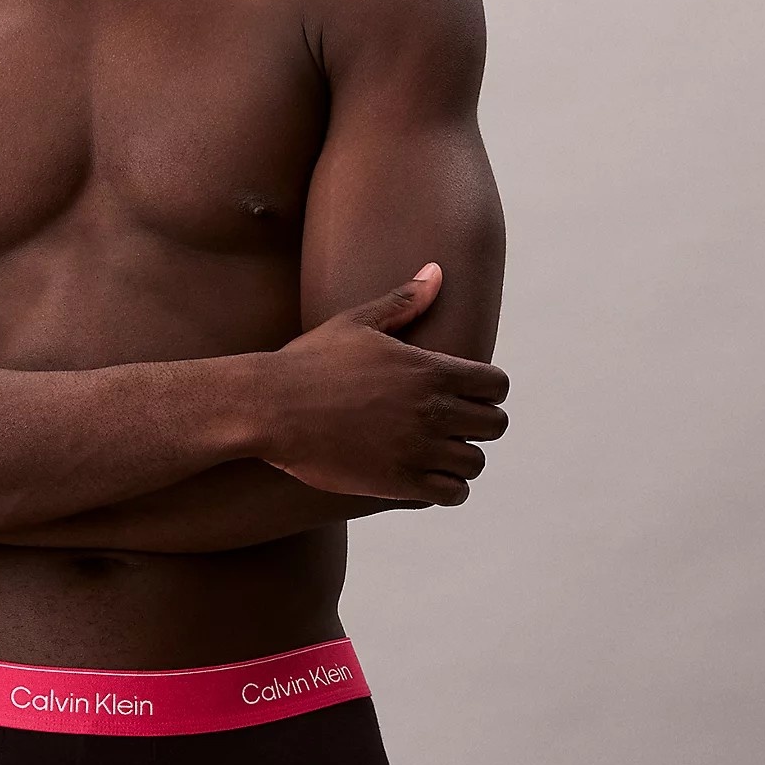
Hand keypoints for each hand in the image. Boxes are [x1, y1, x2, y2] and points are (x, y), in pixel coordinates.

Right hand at [259, 263, 509, 502]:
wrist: (268, 408)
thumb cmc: (308, 362)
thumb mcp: (356, 322)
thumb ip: (404, 301)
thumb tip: (436, 271)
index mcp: (430, 369)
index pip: (496, 385)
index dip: (488, 390)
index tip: (469, 394)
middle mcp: (432, 410)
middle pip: (494, 425)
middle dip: (479, 424)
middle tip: (454, 425)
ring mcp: (417, 449)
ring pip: (475, 462)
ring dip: (462, 458)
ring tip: (440, 453)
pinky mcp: (399, 482)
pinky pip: (452, 493)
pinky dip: (448, 488)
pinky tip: (429, 478)